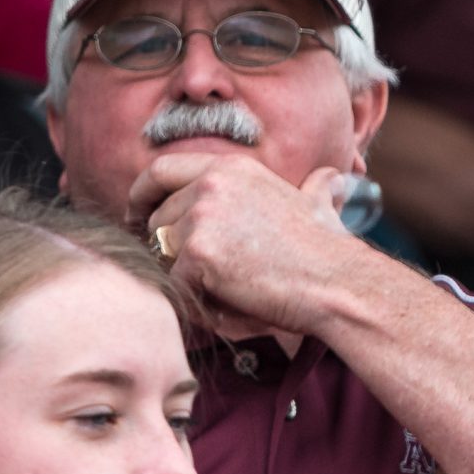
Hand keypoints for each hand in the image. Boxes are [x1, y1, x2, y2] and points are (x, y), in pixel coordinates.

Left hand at [129, 154, 366, 339]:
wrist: (336, 283)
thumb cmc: (327, 251)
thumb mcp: (315, 202)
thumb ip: (312, 187)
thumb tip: (331, 178)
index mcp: (228, 168)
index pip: (159, 170)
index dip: (141, 195)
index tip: (137, 216)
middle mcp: (210, 184)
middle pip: (156, 220)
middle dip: (168, 249)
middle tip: (197, 274)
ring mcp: (201, 216)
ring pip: (162, 253)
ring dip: (185, 276)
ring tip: (227, 289)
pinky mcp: (197, 253)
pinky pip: (176, 283)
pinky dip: (198, 301)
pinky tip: (232, 305)